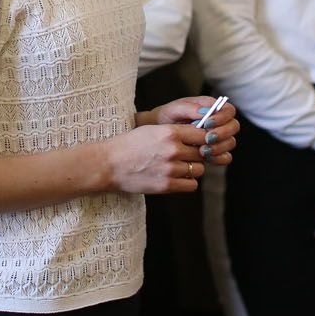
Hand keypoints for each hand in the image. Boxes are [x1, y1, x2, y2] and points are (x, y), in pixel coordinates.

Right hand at [103, 120, 223, 195]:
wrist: (109, 164)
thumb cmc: (129, 145)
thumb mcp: (152, 129)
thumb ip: (175, 132)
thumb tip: (199, 135)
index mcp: (170, 132)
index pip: (203, 134)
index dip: (204, 138)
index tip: (201, 141)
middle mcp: (173, 150)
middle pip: (203, 152)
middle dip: (198, 154)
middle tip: (188, 155)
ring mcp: (171, 169)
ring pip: (199, 169)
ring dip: (193, 168)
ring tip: (179, 167)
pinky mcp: (167, 185)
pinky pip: (191, 185)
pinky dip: (187, 182)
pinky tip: (176, 177)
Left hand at [143, 96, 240, 166]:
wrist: (155, 136)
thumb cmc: (165, 118)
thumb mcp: (174, 110)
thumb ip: (189, 108)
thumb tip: (205, 112)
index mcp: (211, 107)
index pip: (228, 110)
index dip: (223, 117)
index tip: (208, 123)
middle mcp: (218, 122)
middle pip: (234, 127)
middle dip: (222, 133)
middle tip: (207, 139)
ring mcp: (217, 138)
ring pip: (230, 143)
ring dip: (219, 147)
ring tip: (202, 151)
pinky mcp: (214, 152)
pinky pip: (224, 157)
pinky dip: (218, 158)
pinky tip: (205, 158)